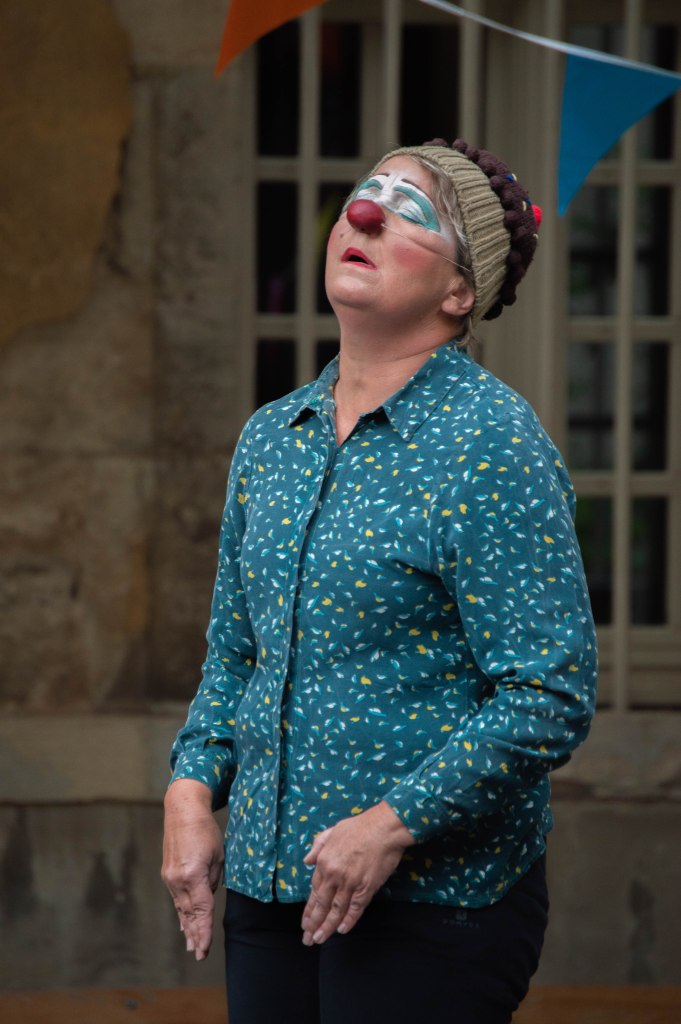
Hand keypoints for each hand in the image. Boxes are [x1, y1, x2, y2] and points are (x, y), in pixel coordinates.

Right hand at [161, 779, 224, 960]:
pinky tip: (183, 925)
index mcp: (193, 875)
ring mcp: (170, 878)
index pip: (202, 909)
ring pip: (181, 909)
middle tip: (200, 955)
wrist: (182, 810)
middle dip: (195, 935)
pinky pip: (177, 898)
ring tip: (191, 946)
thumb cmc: (205, 830)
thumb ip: (213, 879)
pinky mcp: (167, 874)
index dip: (205, 930)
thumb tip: (209, 895)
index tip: (205, 948)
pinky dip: (181, 913)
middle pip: (189, 914)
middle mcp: (177, 880)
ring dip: (187, 928)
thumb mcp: (218, 854)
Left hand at [301, 800, 413, 945]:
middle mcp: (334, 875)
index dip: (309, 908)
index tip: (305, 922)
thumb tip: (307, 861)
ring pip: (335, 910)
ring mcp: (349, 883)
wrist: (383, 828)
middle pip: (321, 904)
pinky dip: (348, 921)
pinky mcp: (366, 888)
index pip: (314, 890)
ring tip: (319, 940)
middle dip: (313, 924)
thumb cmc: (359, 826)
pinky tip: (341, 930)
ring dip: (327, 927)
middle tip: (308, 939)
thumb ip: (318, 845)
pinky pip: (355, 909)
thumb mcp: (333, 831)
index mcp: (324, 861)